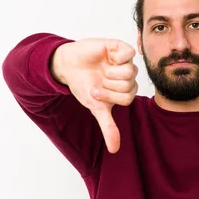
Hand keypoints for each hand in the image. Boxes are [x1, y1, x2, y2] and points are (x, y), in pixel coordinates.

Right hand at [51, 38, 137, 152]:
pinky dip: (116, 57)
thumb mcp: (96, 108)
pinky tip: (107, 58)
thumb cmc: (83, 86)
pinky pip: (129, 53)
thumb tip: (115, 150)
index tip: (95, 92)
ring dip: (109, 72)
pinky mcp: (121, 48)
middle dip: (108, 85)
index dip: (109, 96)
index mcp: (126, 91)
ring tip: (101, 69)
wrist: (68, 65)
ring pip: (129, 72)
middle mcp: (129, 77)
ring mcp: (126, 62)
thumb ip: (108, 127)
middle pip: (129, 85)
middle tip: (98, 80)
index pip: (127, 98)